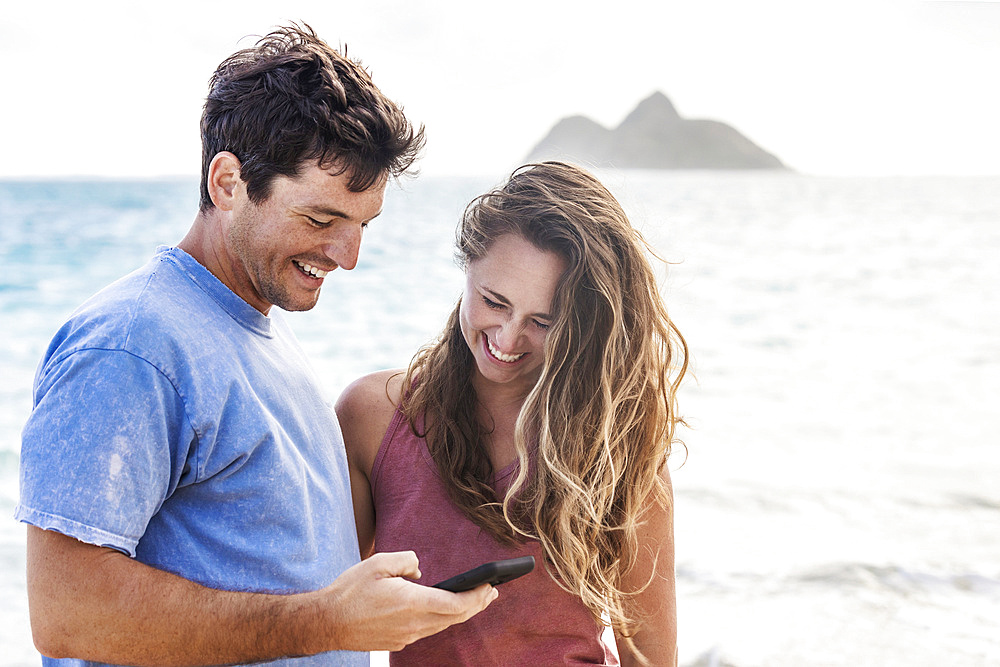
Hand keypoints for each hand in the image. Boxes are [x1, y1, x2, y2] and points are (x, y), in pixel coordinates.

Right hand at [318, 551, 497, 651]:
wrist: (327, 623)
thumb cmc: (350, 591)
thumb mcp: (378, 563)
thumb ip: (406, 560)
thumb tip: (419, 570)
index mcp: (412, 603)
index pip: (456, 604)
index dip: (477, 597)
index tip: (490, 586)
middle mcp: (414, 624)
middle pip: (455, 617)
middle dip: (477, 604)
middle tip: (492, 592)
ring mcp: (406, 636)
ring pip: (443, 625)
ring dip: (462, 613)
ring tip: (475, 600)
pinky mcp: (398, 641)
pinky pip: (428, 630)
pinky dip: (443, 619)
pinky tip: (443, 610)